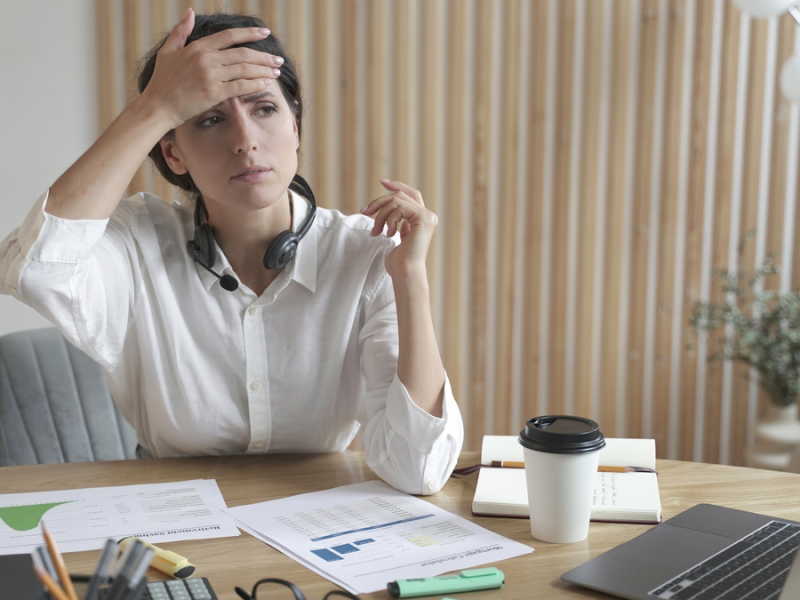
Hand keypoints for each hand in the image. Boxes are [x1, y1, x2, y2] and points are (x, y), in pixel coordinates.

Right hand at [140, 8, 283, 128]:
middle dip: (264, 56)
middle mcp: (206, 58)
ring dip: (264, 70)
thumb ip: (180, 31)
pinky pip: (241, 86)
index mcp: (198, 47)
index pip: (230, 36)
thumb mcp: (168, 51)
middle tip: (278, 59)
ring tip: (277, 71)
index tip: (265, 33)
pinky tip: (266, 83)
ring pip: (245, 69)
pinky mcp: (214, 93)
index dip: (250, 33)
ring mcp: (210, 76)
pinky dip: (256, 84)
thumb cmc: (162, 81)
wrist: (157, 106)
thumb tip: (189, 12)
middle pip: (243, 53)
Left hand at [360, 180, 437, 277]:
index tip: (382, 182)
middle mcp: (428, 215)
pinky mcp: (424, 217)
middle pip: (399, 195)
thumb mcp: (394, 235)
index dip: (397, 186)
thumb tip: (385, 207)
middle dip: (379, 202)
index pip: (411, 194)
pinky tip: (388, 234)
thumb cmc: (398, 261)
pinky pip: (399, 207)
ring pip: (396, 200)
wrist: (405, 272)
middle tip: (363, 212)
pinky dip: (389, 219)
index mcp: (422, 219)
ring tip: (376, 231)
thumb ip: (395, 220)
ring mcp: (428, 216)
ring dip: (380, 215)